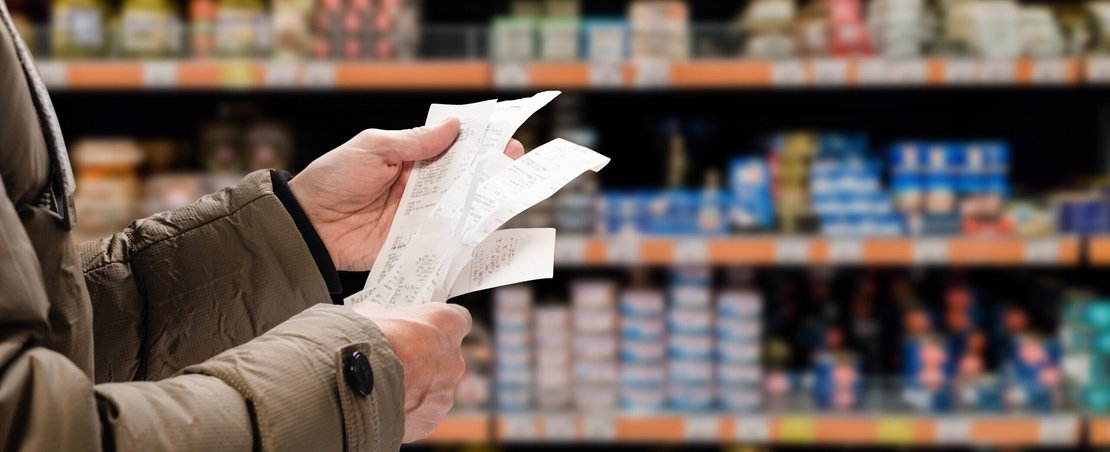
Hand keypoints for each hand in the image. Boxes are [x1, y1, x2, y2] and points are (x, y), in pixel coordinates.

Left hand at [289, 119, 525, 270]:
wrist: (306, 224)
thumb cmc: (332, 178)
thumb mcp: (373, 148)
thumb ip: (414, 142)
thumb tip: (454, 127)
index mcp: (409, 158)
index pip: (452, 149)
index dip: (479, 145)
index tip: (506, 141)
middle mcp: (418, 187)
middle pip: (462, 180)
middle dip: (490, 173)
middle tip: (516, 168)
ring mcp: (417, 216)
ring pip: (458, 209)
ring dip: (481, 204)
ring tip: (508, 197)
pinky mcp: (412, 243)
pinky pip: (443, 240)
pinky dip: (462, 237)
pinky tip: (484, 232)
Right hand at [351, 302, 471, 442]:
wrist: (351, 382)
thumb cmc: (366, 341)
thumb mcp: (373, 314)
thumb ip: (387, 316)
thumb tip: (376, 319)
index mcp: (447, 324)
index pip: (457, 319)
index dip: (438, 325)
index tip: (425, 328)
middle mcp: (453, 359)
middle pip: (445, 358)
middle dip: (424, 360)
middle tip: (398, 361)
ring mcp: (444, 393)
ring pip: (433, 390)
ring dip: (415, 388)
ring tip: (386, 386)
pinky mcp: (430, 419)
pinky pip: (421, 414)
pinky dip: (406, 412)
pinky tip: (384, 404)